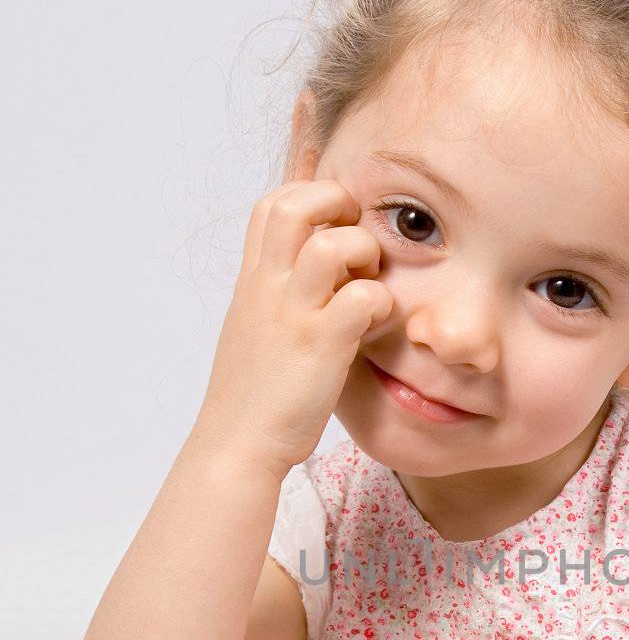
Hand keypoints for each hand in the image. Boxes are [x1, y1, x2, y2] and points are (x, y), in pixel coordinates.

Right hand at [193, 178, 393, 477]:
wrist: (237, 445)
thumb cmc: (254, 394)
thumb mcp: (255, 327)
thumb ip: (276, 292)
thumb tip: (304, 268)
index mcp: (253, 281)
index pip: (271, 204)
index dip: (309, 193)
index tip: (335, 220)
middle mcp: (268, 288)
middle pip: (294, 205)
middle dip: (336, 205)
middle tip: (356, 240)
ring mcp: (293, 315)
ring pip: (332, 245)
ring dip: (363, 254)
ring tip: (367, 283)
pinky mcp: (320, 346)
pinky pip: (362, 297)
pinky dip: (379, 301)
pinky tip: (375, 323)